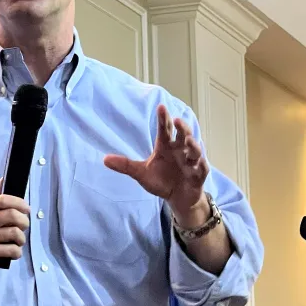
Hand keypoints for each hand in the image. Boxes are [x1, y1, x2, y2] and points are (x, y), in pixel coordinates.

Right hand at [0, 181, 29, 280]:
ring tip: (18, 242)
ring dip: (21, 239)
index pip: (4, 199)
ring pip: (15, 233)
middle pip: (13, 215)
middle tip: (23, 228)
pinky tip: (13, 253)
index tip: (27, 210)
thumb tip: (4, 179)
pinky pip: (11, 249)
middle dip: (24, 222)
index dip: (20, 203)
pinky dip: (17, 252)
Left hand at [104, 104, 208, 219]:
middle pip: (184, 135)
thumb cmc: (161, 180)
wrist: (177, 198)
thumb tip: (104, 159)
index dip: (164, 119)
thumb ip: (126, 165)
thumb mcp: (141, 173)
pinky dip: (201, 166)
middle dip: (182, 128)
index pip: (165, 130)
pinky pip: (201, 169)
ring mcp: (190, 163)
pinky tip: (199, 163)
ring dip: (193, 145)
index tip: (161, 106)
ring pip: (195, 151)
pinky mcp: (198, 176)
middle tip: (178, 120)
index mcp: (166, 146)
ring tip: (189, 141)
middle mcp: (180, 151)